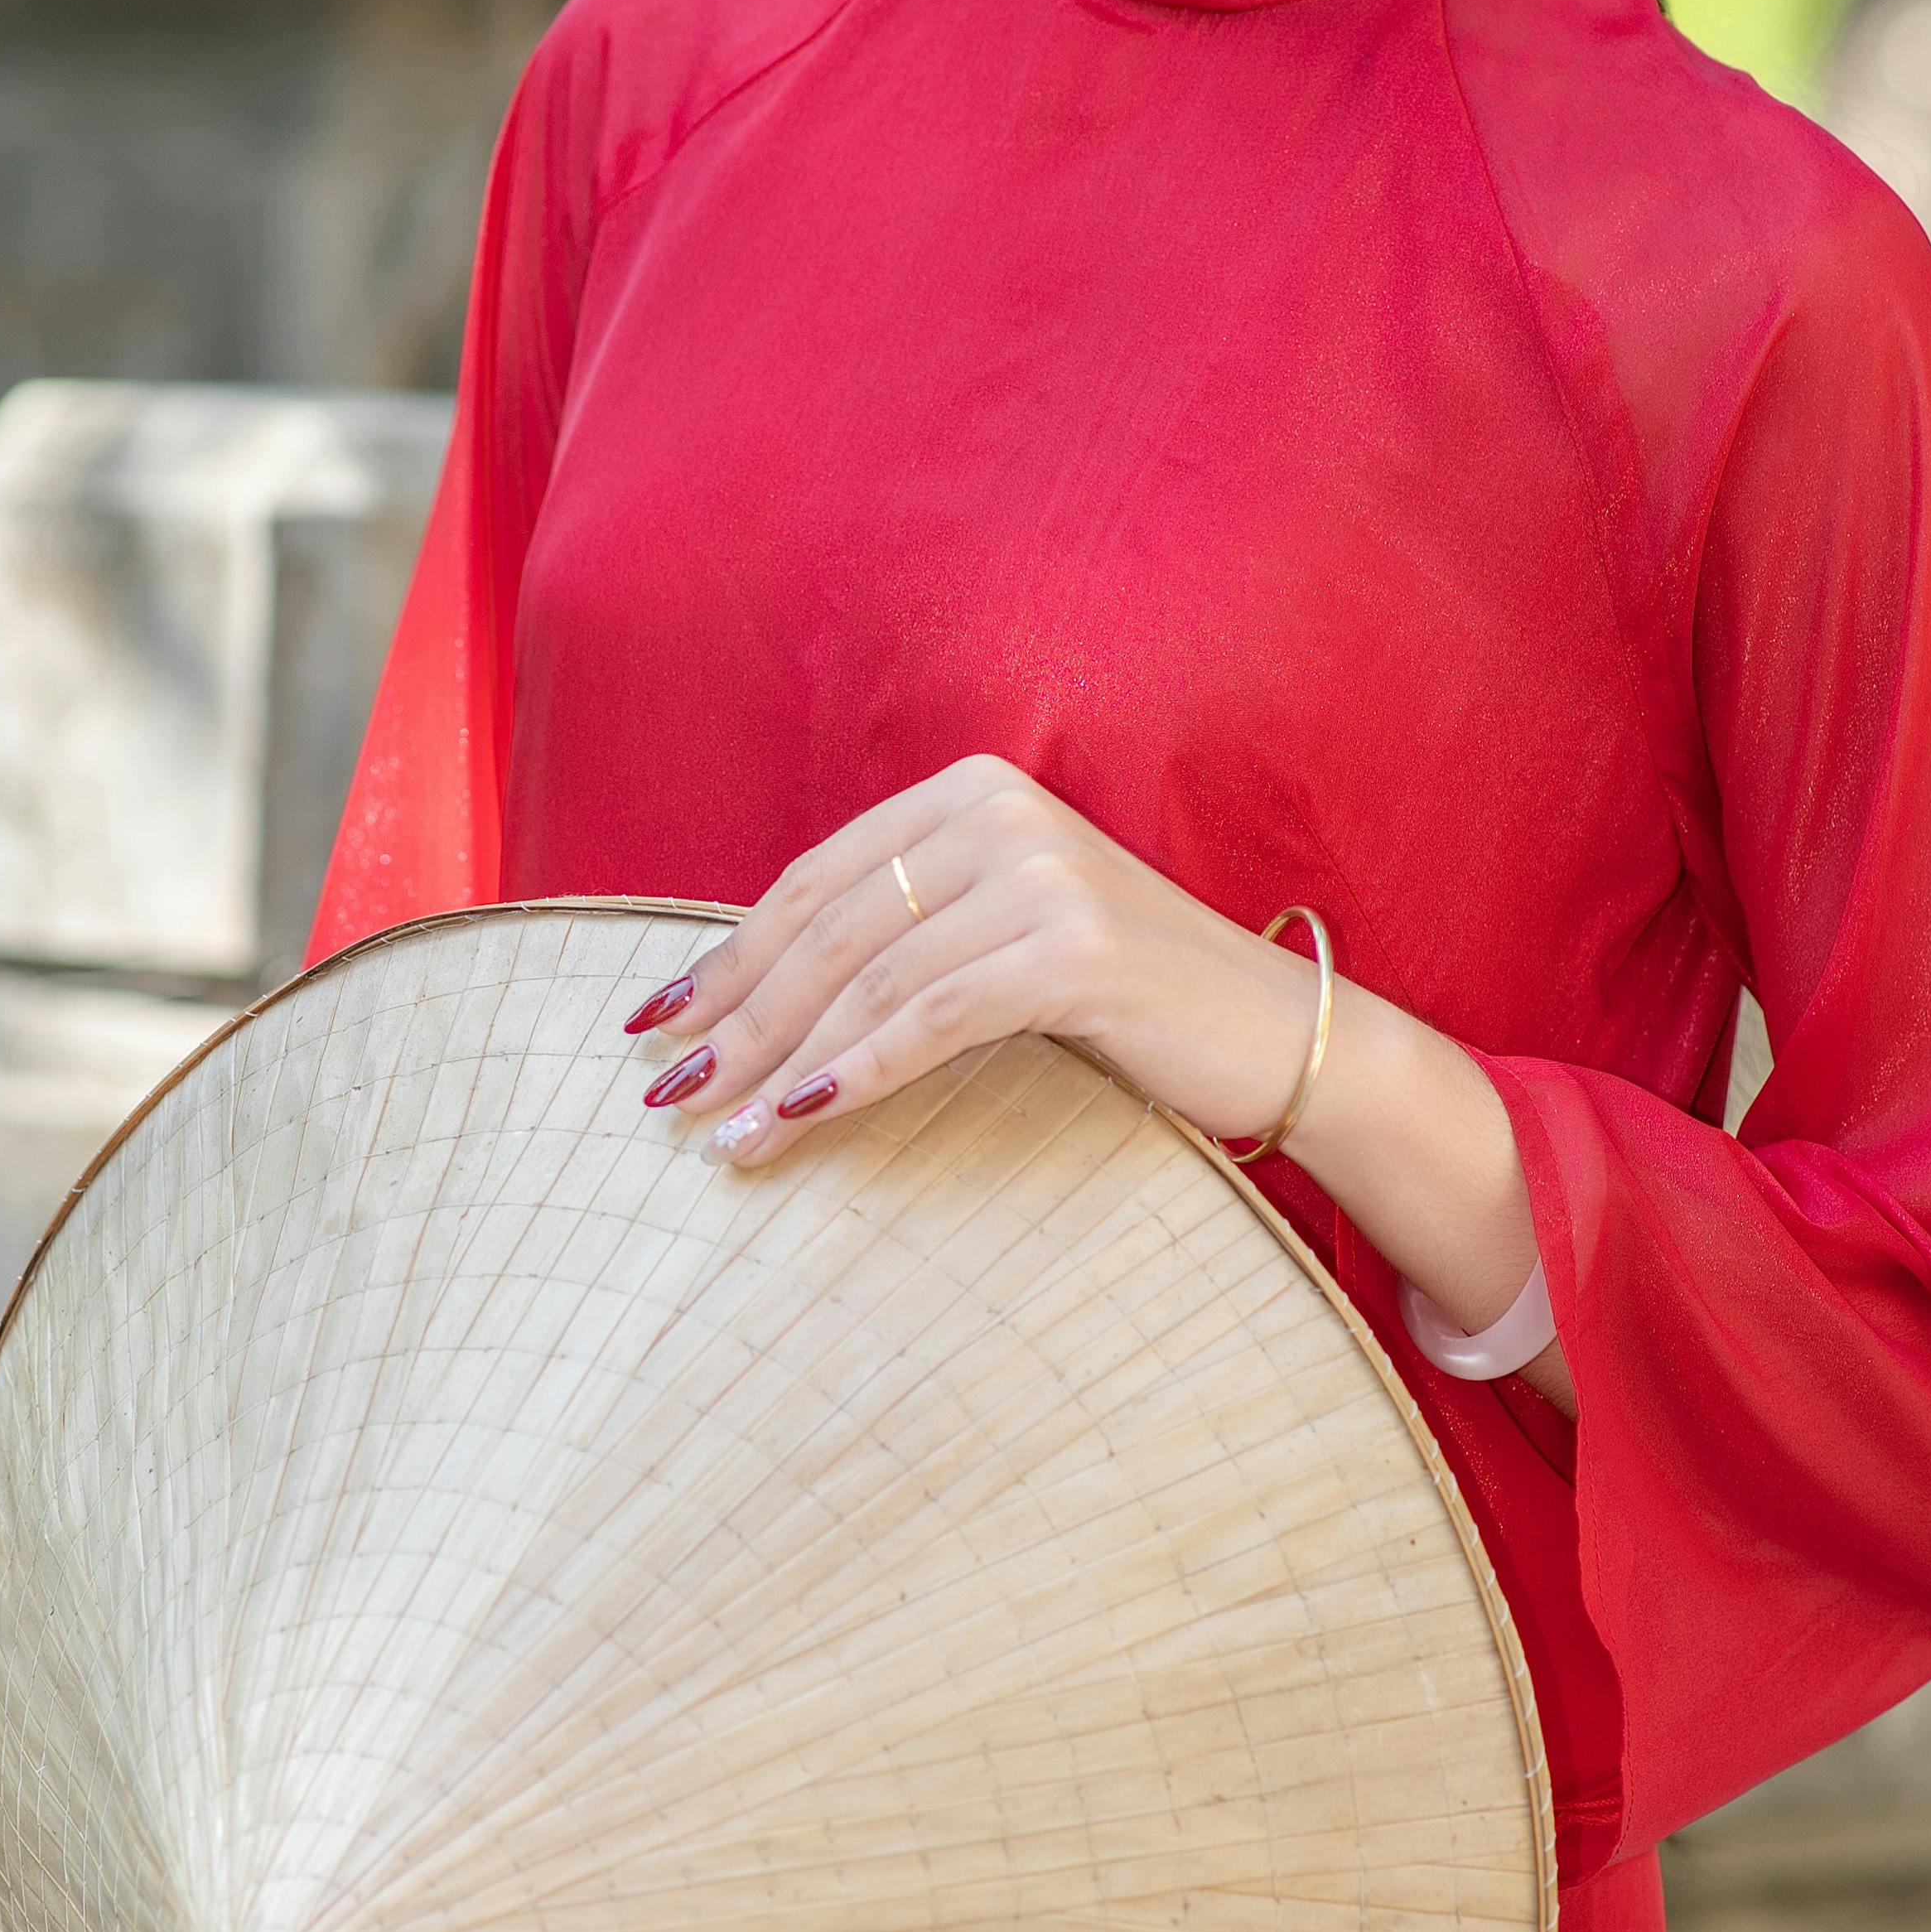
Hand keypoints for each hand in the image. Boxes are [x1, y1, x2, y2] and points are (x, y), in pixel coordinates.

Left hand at [623, 755, 1568, 1408]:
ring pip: (866, 981)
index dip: (723, 955)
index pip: (815, 881)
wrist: (1279, 1036)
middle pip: (826, 930)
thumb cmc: (1129, 1002)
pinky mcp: (1072, 951)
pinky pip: (929, 1021)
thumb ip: (907, 933)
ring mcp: (1040, 875)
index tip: (651, 1021)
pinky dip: (853, 1076)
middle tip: (662, 1094)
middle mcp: (1000, 813)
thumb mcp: (1003, 937)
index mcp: (971, 794)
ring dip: (776, 1065)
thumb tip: (754, 999)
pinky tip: (794, 1122)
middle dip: (733, 1018)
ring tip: (716, 1137)